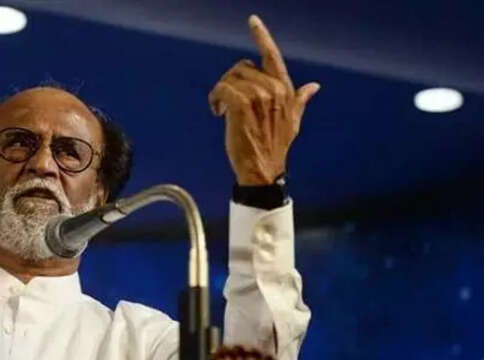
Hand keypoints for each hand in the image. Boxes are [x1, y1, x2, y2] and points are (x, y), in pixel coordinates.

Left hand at [208, 15, 319, 184]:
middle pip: (242, 67)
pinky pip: (222, 89)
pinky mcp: (242, 106)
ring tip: (222, 110)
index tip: (252, 21)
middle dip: (231, 82)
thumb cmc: (274, 147)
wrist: (263, 169)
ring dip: (221, 92)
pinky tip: (217, 112)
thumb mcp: (293, 122)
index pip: (272, 56)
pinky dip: (215, 99)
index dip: (262, 36)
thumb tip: (314, 87)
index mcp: (285, 90)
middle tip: (227, 102)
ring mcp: (259, 97)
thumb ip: (300, 100)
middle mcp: (274, 90)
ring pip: (230, 78)